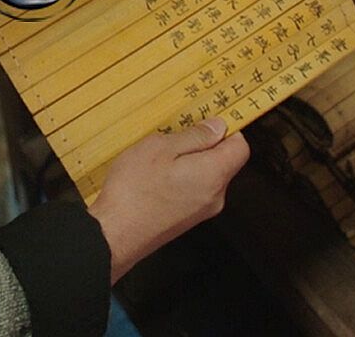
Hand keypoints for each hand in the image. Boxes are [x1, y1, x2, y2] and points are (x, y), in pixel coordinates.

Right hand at [86, 118, 249, 283]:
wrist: (114, 235)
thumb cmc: (134, 191)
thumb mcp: (161, 148)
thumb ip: (195, 136)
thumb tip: (218, 127)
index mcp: (214, 174)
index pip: (240, 147)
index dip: (228, 130)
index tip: (208, 120)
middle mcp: (214, 196)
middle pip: (223, 162)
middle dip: (203, 145)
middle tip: (173, 136)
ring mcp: (201, 211)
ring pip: (206, 175)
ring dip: (188, 162)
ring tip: (158, 158)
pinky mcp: (186, 220)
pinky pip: (193, 190)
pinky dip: (180, 178)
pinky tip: (155, 177)